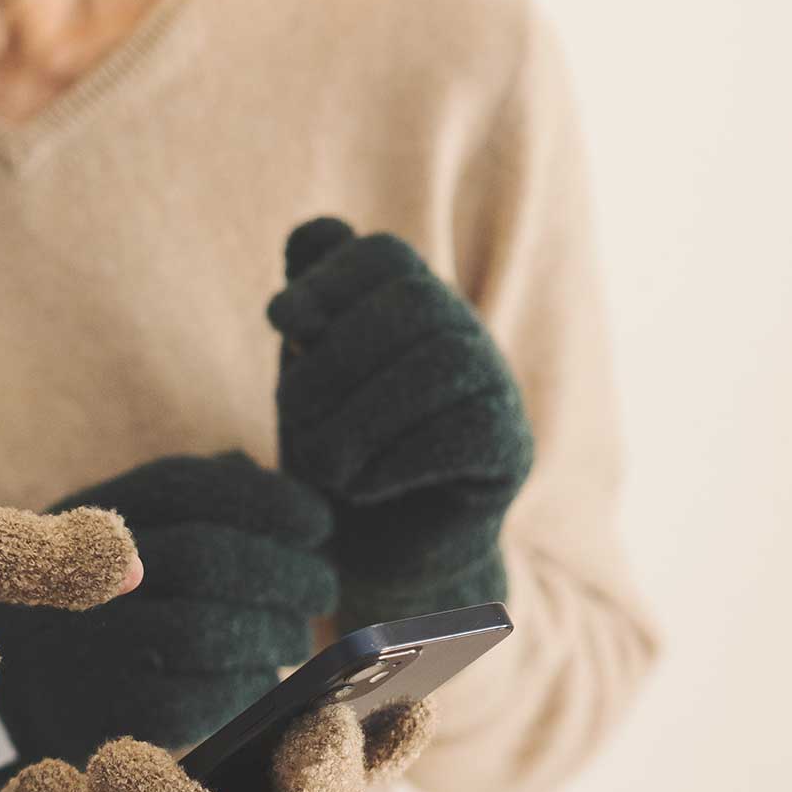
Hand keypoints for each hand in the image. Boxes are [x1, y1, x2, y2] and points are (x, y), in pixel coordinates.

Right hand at [0, 452, 337, 777]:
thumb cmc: (76, 608)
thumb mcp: (100, 536)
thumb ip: (174, 502)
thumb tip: (256, 474)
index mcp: (85, 518)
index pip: (188, 486)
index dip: (267, 500)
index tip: (317, 521)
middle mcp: (78, 576)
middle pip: (209, 558)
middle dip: (287, 572)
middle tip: (323, 587)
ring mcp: (87, 650)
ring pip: (207, 631)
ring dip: (272, 632)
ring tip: (293, 637)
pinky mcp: (100, 717)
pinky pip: (195, 701)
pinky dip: (243, 688)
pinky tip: (258, 682)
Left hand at [268, 219, 532, 622]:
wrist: (369, 557)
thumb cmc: (329, 459)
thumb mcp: (303, 381)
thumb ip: (309, 311)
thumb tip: (312, 235)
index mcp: (408, 305)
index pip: (383, 255)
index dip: (330, 278)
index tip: (281, 322)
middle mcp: (461, 334)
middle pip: (413, 302)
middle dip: (337, 359)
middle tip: (294, 418)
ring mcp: (495, 388)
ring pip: (441, 361)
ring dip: (363, 416)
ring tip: (324, 465)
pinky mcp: (510, 449)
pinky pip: (466, 431)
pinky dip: (398, 459)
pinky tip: (364, 485)